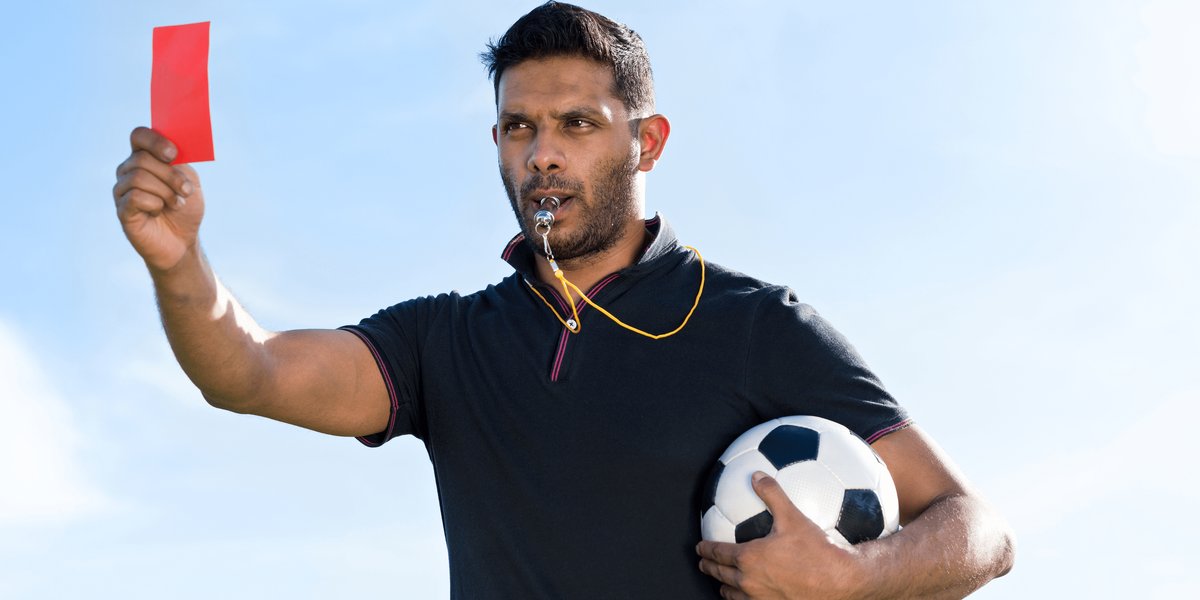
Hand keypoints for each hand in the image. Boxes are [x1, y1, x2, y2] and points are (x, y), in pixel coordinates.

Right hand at [112, 127, 204, 272]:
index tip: (173, 154)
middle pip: (141, 158)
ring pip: (138, 177)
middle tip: (185, 190)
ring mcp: (122, 190)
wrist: (182, 241)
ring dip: (165, 191)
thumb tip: (172, 147)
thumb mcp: (189, 180)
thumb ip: (179, 162)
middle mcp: (128, 171)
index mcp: (145, 158)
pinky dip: (155, 204)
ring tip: (175, 204)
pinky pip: (135, 197)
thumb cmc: (185, 209)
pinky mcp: (122, 210)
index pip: (139, 136)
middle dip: (170, 175)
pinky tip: (159, 211)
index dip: (154, 141)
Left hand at [696, 472, 867, 599]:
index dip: (706, 549)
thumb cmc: (816, 550)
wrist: (839, 582)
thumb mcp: (793, 517)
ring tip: (722, 583)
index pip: (718, 552)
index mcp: (748, 558)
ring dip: (724, 587)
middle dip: (709, 567)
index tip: (699, 546)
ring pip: (731, 594)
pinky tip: (747, 597)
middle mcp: (749, 582)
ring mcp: (759, 599)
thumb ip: (772, 493)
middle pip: (720, 574)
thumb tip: (757, 475)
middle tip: (703, 563)